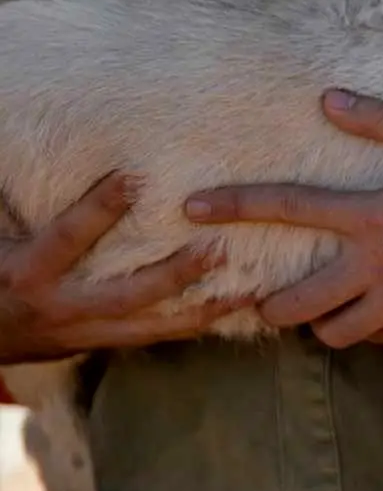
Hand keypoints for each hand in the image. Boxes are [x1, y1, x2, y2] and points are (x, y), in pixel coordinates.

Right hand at [0, 173, 245, 364]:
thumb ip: (14, 203)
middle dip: (175, 274)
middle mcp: (60, 306)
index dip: (99, 208)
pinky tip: (233, 310)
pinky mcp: (100, 342)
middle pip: (127, 293)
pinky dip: (193, 325)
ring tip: (250, 289)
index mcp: (28, 272)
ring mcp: (84, 331)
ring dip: (202, 307)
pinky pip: (154, 337)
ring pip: (152, 324)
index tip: (134, 177)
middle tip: (218, 250)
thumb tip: (20, 148)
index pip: (69, 237)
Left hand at [185, 91, 382, 346]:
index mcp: (375, 216)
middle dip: (267, 304)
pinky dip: (366, 327)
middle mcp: (377, 267)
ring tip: (321, 307)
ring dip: (319, 321)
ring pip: (332, 333)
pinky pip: (375, 339)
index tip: (189, 208)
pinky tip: (376, 308)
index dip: (233, 205)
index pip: (288, 208)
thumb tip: (329, 99)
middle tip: (264, 297)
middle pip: (294, 301)